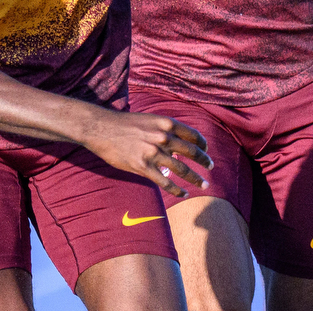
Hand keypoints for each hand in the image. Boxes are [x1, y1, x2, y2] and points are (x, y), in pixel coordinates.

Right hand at [82, 109, 212, 197]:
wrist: (101, 129)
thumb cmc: (124, 124)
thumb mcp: (149, 119)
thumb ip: (164, 129)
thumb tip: (178, 142)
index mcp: (166, 123)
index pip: (193, 135)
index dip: (203, 144)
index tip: (206, 150)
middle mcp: (163, 137)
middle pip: (192, 152)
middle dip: (205, 161)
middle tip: (211, 167)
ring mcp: (153, 153)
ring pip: (182, 169)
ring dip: (195, 178)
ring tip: (204, 184)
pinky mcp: (143, 167)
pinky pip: (165, 182)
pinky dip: (177, 190)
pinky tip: (184, 193)